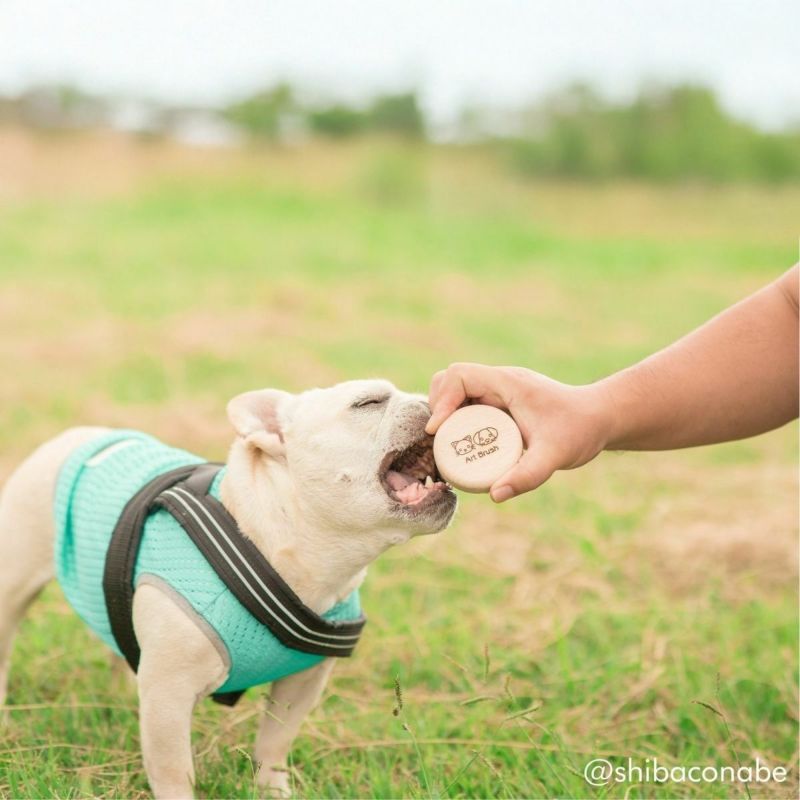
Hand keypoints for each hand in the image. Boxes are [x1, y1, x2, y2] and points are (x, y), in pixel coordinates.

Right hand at [426, 363, 613, 501]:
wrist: (602, 419)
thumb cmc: (581, 431)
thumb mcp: (555, 455)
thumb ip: (527, 475)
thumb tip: (494, 495)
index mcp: (508, 383)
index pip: (459, 376)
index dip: (442, 401)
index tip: (438, 431)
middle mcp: (500, 382)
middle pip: (450, 380)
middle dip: (438, 406)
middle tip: (440, 439)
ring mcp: (500, 391)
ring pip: (457, 391)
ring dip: (446, 413)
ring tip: (448, 444)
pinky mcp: (501, 402)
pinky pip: (469, 404)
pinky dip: (458, 420)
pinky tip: (464, 446)